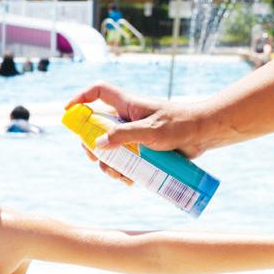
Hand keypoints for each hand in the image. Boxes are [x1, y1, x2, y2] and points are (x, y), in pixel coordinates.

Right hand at [66, 82, 212, 182]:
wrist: (204, 134)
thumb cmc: (179, 125)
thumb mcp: (150, 131)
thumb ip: (124, 136)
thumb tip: (98, 144)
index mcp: (128, 105)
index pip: (99, 92)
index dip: (81, 97)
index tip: (68, 111)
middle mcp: (129, 118)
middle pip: (99, 127)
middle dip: (93, 145)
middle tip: (95, 159)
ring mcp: (136, 134)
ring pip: (112, 148)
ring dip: (110, 164)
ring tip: (119, 176)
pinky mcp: (146, 149)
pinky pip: (128, 160)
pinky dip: (125, 171)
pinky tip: (130, 181)